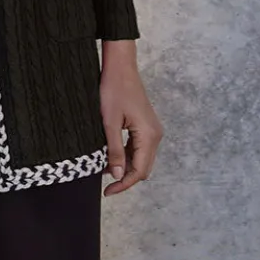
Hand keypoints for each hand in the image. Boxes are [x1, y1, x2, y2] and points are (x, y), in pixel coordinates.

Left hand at [98, 41, 162, 195]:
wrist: (120, 67)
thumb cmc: (113, 90)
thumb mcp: (109, 123)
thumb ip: (113, 151)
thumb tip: (118, 176)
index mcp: (148, 136)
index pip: (139, 171)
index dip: (124, 184)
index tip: (107, 192)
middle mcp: (155, 135)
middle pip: (143, 168)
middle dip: (125, 178)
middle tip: (105, 186)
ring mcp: (152, 130)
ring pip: (141, 159)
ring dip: (125, 167)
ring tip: (103, 169)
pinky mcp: (146, 126)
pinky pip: (138, 148)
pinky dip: (126, 156)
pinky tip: (110, 156)